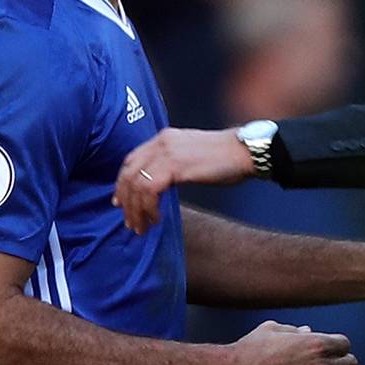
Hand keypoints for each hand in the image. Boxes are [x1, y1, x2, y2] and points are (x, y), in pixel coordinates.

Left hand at [113, 128, 252, 233]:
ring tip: (141, 226)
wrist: (244, 152)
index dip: (122, 183)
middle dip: (126, 201)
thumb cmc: (224, 158)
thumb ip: (172, 164)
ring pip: (136, 184)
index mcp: (164, 138)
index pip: (131, 160)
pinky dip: (149, 208)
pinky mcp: (175, 166)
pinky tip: (156, 218)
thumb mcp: (191, 155)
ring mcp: (167, 152)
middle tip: (130, 221)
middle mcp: (162, 142)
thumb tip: (159, 185)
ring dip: (136, 210)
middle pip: (128, 173)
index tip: (121, 202)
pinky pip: (149, 190)